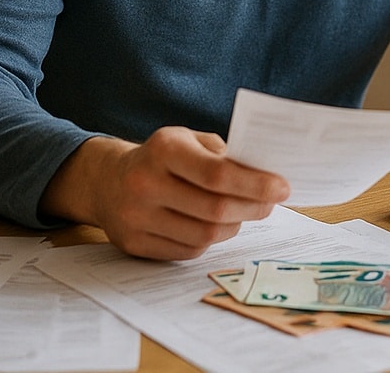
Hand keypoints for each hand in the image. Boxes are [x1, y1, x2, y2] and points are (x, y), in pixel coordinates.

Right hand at [41, 127, 289, 259]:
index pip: (217, 174)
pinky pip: (188, 250)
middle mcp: (145, 183)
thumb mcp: (187, 139)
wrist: (107, 181)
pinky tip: (216, 225)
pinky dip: (210, 240)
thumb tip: (266, 175)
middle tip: (271, 204)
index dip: (255, 184)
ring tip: (243, 212)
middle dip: (252, 207)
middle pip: (215, 209)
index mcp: (163, 150)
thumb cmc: (161, 158)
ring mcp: (136, 217)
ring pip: (205, 235)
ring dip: (234, 225)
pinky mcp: (135, 244)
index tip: (282, 187)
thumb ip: (223, 154)